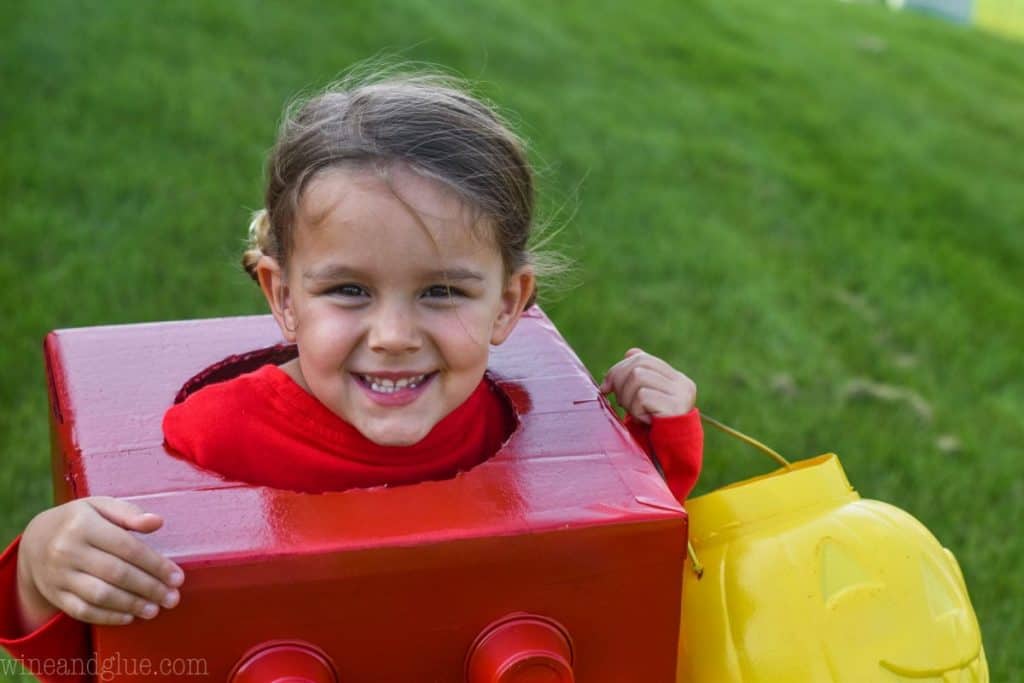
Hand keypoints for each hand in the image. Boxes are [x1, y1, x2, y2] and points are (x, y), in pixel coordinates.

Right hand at [16, 497, 183, 629]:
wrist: (36, 540)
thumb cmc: (80, 521)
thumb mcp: (100, 506)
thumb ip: (129, 513)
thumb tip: (157, 522)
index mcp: (83, 525)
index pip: (126, 547)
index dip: (155, 564)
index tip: (177, 577)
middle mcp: (68, 550)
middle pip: (116, 573)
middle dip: (149, 588)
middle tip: (172, 598)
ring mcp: (59, 575)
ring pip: (100, 595)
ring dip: (131, 605)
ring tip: (155, 609)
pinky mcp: (55, 595)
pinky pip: (82, 611)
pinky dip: (108, 617)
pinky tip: (129, 617)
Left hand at [599, 347, 696, 423]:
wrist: (669, 458)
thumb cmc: (653, 429)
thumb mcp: (645, 401)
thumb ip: (641, 378)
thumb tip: (629, 353)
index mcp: (676, 378)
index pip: (641, 359)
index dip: (619, 369)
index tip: (606, 387)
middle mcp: (682, 383)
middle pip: (638, 366)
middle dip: (620, 383)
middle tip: (619, 403)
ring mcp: (681, 394)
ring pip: (638, 378)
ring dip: (628, 399)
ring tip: (636, 414)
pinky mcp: (675, 407)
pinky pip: (642, 396)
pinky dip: (637, 410)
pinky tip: (646, 421)